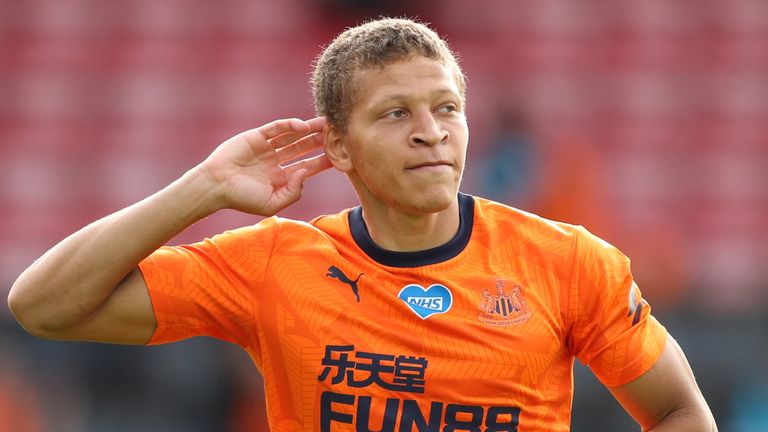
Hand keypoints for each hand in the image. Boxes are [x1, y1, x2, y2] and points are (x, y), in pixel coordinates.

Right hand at [196, 117, 331, 215]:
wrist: (215, 186)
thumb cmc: (241, 198)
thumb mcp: (272, 203)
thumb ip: (293, 191)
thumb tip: (306, 172)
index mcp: (281, 178)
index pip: (308, 167)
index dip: (323, 161)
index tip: (340, 156)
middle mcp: (276, 161)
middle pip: (304, 149)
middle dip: (320, 142)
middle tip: (338, 134)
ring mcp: (267, 148)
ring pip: (293, 136)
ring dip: (310, 130)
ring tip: (327, 124)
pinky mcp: (256, 136)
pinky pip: (277, 128)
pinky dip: (289, 125)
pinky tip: (303, 125)